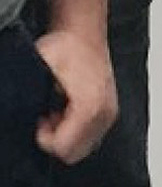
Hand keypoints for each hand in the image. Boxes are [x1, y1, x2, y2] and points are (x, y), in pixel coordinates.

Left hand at [34, 26, 115, 164]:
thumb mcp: (41, 71)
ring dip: (66, 134)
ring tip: (57, 111)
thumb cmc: (64, 48)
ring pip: (83, 147)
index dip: (44, 138)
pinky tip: (67, 110)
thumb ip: (31, 96)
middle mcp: (105, 113)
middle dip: (56, 139)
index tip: (39, 119)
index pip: (64, 147)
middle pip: (75, 153)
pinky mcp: (109, 112)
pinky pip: (91, 137)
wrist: (83, 33)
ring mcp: (109, 113)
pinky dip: (76, 130)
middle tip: (48, 116)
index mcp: (89, 106)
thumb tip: (26, 116)